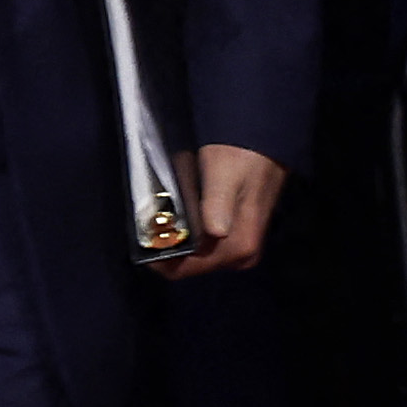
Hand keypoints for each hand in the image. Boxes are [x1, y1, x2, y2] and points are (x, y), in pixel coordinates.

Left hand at [159, 144, 285, 279]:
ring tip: (163, 212)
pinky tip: (181, 209)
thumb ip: (216, 205)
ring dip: (177, 236)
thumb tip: (213, 233)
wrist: (264, 137)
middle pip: (189, 263)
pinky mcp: (238, 234)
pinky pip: (203, 242)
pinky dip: (188, 230)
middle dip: (168, 244)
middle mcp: (241, 254)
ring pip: (195, 252)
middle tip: (150, 219)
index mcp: (238, 247)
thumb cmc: (243, 153)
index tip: (142, 234)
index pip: (184, 269)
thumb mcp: (224, 174)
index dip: (159, 255)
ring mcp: (241, 246)